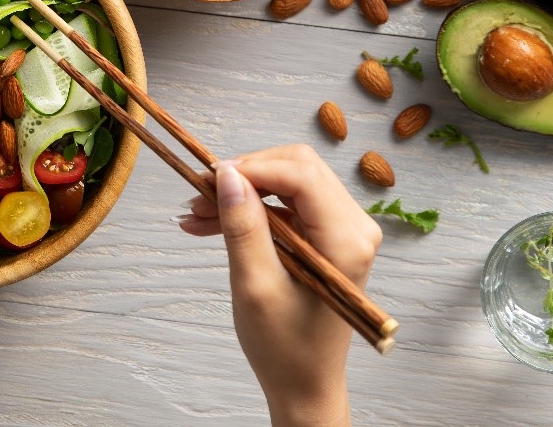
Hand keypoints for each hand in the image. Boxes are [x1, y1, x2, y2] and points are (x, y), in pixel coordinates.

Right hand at [179, 145, 381, 426]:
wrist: (306, 384)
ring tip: (197, 214)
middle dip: (245, 175)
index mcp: (346, 240)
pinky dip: (253, 209)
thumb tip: (226, 174)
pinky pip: (289, 204)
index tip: (208, 178)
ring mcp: (344, 229)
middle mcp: (355, 227)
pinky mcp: (329, 235)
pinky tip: (212, 223)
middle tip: (199, 194)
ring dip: (244, 192)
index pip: (300, 174)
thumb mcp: (255, 286)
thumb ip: (243, 226)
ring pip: (289, 181)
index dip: (252, 167)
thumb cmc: (285, 348)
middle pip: (297, 168)